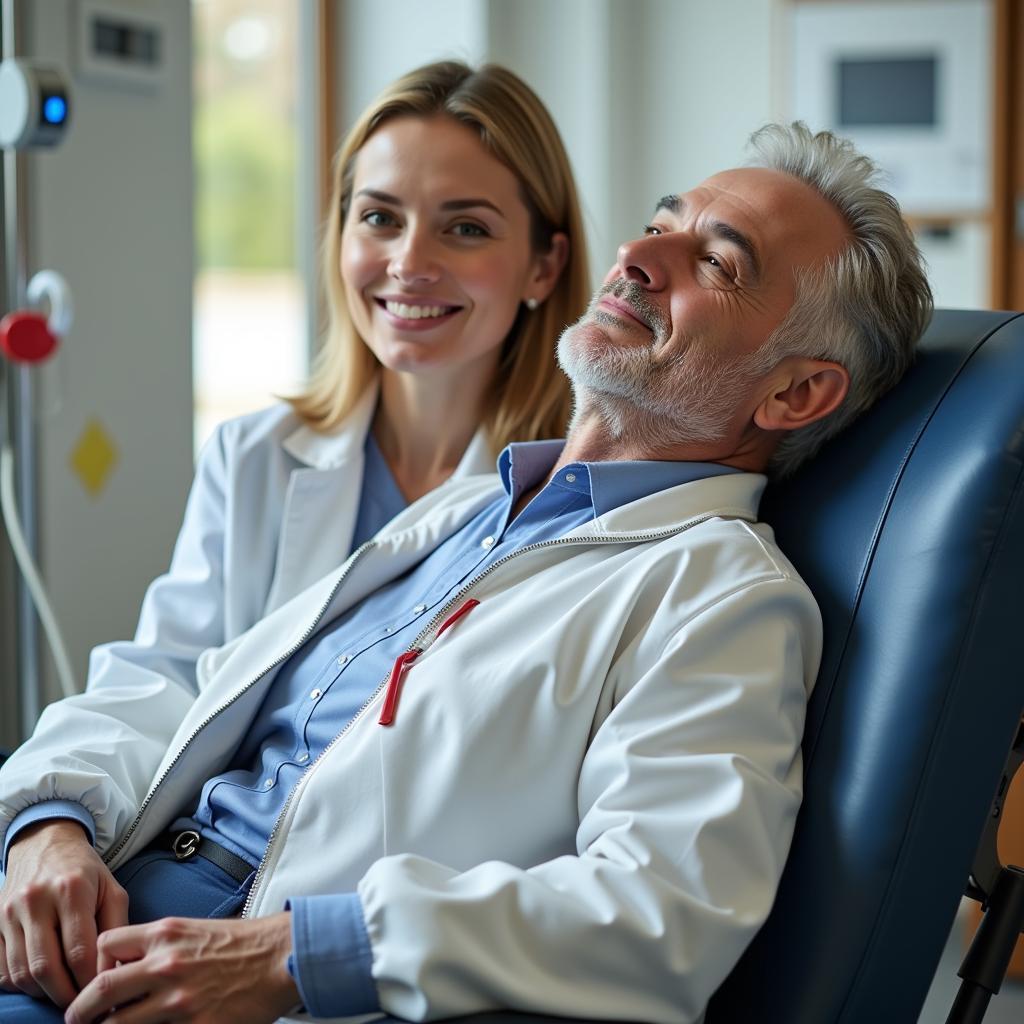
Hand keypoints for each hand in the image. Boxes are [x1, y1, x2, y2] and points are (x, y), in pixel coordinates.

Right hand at [0, 819, 127, 1006]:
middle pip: (45, 968)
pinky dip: (22, 984)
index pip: (79, 951)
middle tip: (83, 1004)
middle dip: (66, 994)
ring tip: (65, 994)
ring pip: (21, 973)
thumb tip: (116, 971)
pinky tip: (42, 983)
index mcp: (71, 889)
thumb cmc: (85, 872)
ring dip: (44, 993)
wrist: (45, 843)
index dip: (91, 980)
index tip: (104, 993)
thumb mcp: (111, 889)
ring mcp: (8, 913)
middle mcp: (35, 900)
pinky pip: (2, 970)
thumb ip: (117, 928)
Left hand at [65, 912, 298, 1023]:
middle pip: (101, 989)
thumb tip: (132, 966)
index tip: (94, 980)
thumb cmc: (245, 942)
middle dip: (81, 1010)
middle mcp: (166, 965)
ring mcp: (178, 1000)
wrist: (283, 957)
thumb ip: (162, 944)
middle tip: (77, 1019)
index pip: (106, 944)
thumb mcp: (197, 928)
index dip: (94, 964)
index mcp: (166, 933)